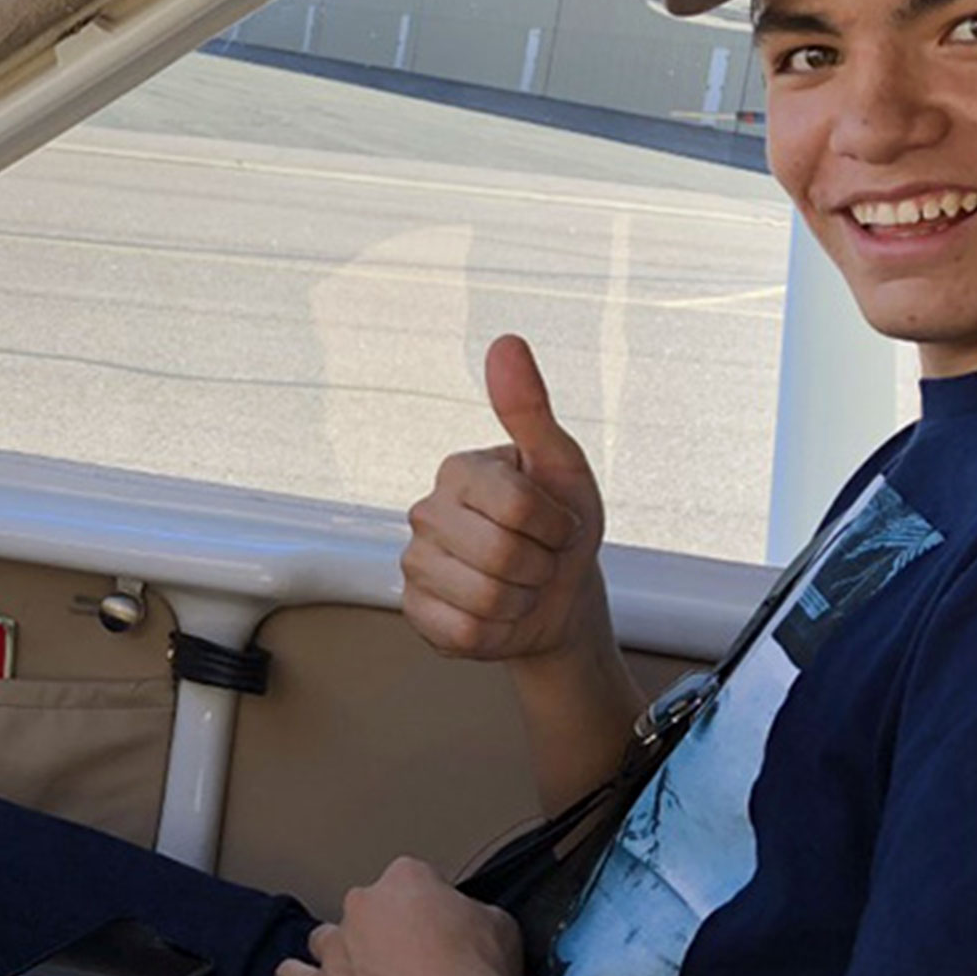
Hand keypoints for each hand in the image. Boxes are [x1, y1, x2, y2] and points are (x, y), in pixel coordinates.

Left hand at [274, 858, 527, 975]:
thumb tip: (467, 922)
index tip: (438, 932)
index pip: (410, 882)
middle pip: (367, 911)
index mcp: (406, 879)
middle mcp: (364, 906)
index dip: (427, 910)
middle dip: (385, 934)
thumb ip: (471, 914)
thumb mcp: (500, 927)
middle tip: (413, 966)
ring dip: (344, 957)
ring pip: (326, 940)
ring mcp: (337, 950)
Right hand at [401, 334, 606, 663]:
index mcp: (459, 471)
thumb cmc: (560, 529)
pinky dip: (495, 631)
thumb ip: (530, 408)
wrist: (556, 598)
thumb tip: (506, 343)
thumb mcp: (561, 467)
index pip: (519, 505)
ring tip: (519, 586)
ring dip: (521, 602)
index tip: (557, 525)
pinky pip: (463, 631)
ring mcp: (414, 564)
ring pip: (484, 598)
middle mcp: (426, 513)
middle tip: (539, 559)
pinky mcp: (414, 612)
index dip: (556, 526)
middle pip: (503, 555)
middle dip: (541, 567)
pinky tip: (495, 613)